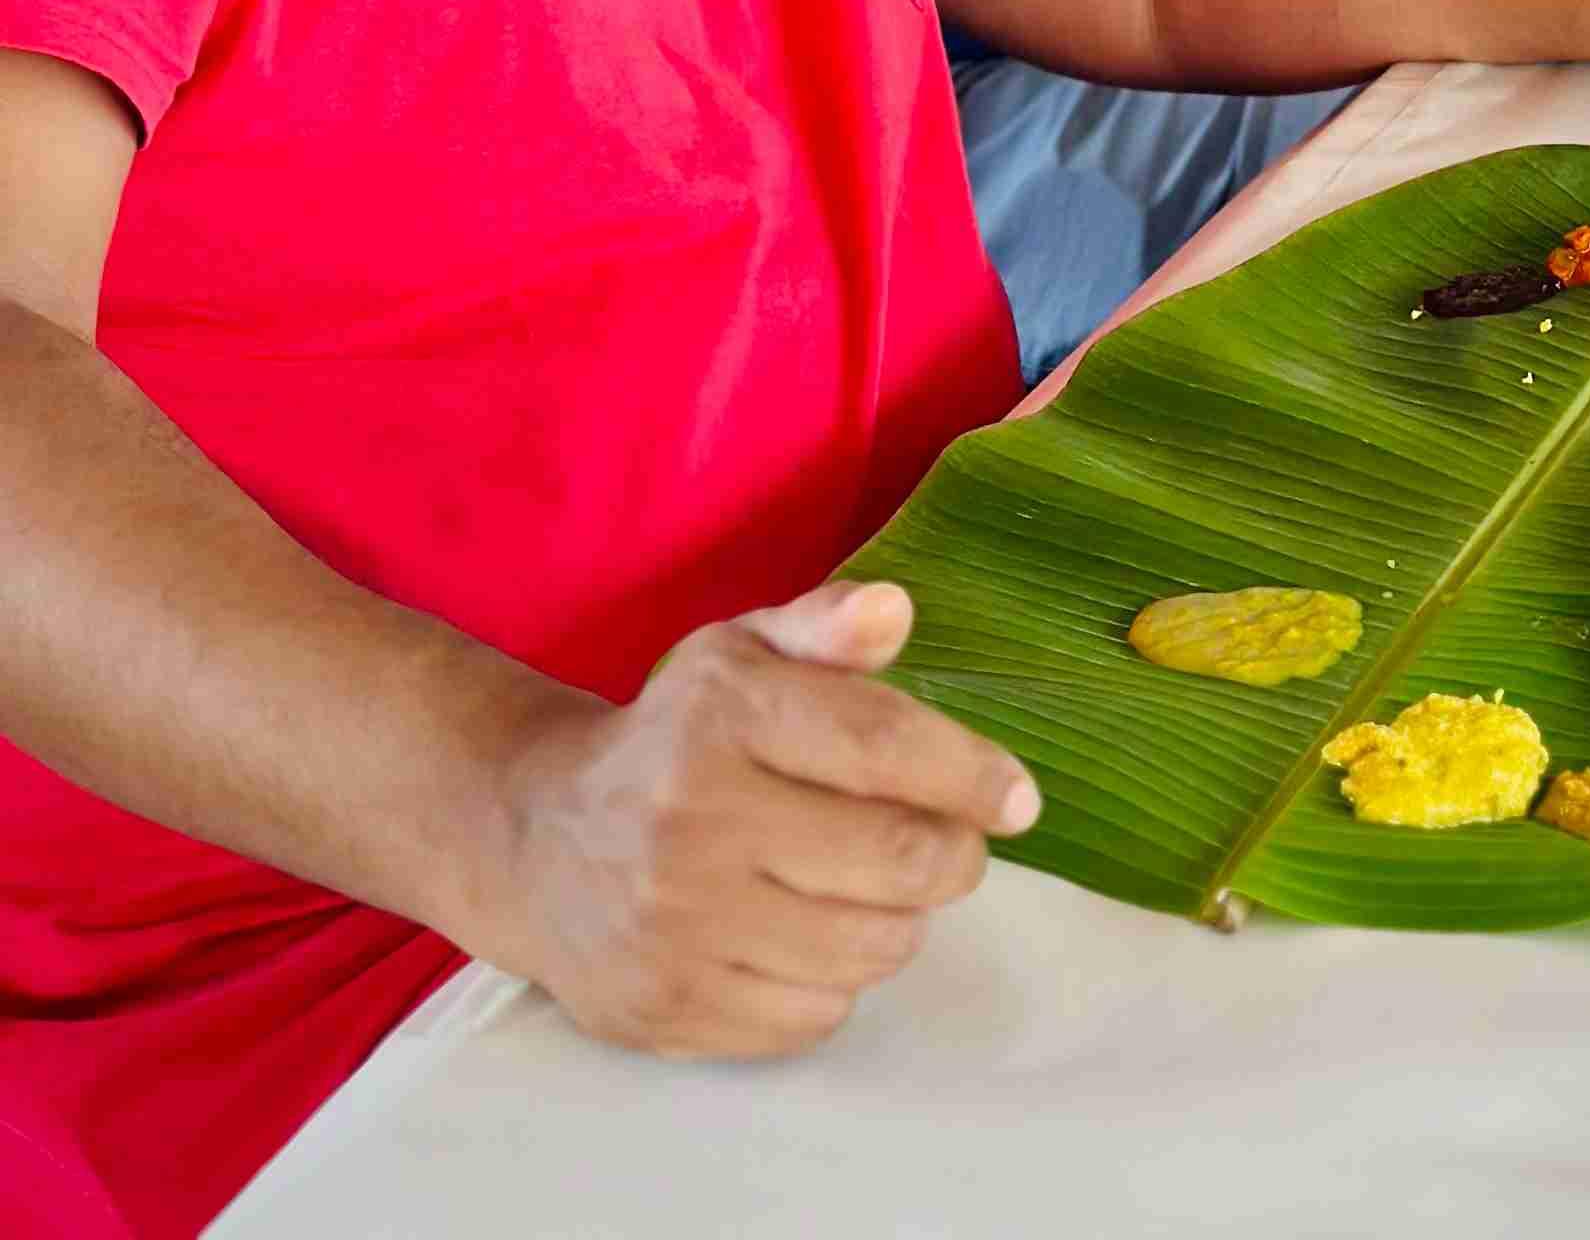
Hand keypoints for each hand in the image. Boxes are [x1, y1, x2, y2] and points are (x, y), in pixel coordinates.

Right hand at [475, 580, 1032, 1061]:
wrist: (533, 839)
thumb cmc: (671, 737)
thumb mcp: (738, 654)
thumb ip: (824, 627)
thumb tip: (894, 610)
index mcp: (723, 713)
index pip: (883, 745)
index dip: (972, 775)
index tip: (1018, 798)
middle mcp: (694, 819)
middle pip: (896, 857)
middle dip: (953, 855)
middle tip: (950, 846)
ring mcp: (676, 925)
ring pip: (868, 947)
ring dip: (900, 920)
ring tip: (872, 886)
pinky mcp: (666, 1008)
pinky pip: (814, 1015)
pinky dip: (837, 982)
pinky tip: (807, 935)